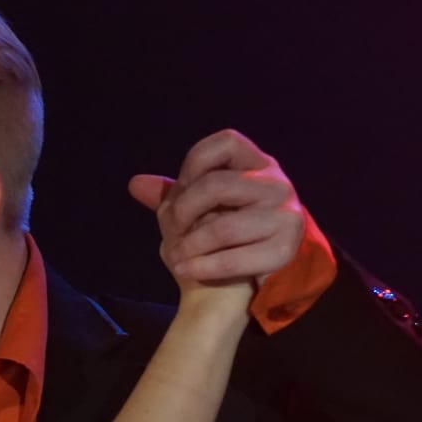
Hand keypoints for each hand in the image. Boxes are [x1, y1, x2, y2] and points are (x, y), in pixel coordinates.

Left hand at [128, 128, 305, 285]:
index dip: (194, 163)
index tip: (179, 189)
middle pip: (218, 184)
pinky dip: (202, 267)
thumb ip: (173, 196)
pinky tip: (185, 270)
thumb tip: (135, 183)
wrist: (254, 278)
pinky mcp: (285, 251)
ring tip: (175, 258)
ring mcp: (285, 217)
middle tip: (170, 231)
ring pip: (224, 227)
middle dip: (183, 210)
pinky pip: (233, 260)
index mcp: (258, 164)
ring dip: (189, 245)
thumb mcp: (199, 209)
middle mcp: (277, 185)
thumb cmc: (224, 236)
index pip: (227, 143)